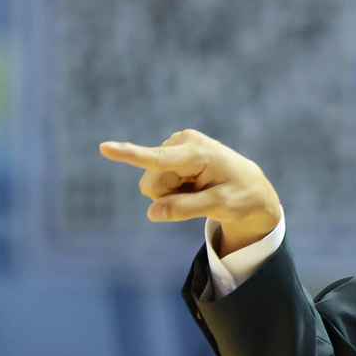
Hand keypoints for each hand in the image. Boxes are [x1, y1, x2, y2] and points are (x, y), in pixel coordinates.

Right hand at [99, 129, 281, 255]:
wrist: (250, 185)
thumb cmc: (241, 196)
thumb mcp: (221, 207)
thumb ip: (186, 209)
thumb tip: (152, 213)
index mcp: (198, 153)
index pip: (158, 158)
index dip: (130, 154)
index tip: (104, 147)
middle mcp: (182, 142)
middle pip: (151, 184)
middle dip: (169, 197)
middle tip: (199, 194)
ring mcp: (175, 144)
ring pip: (151, 185)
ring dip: (172, 193)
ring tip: (198, 187)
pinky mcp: (170, 151)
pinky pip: (156, 181)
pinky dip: (173, 189)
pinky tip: (193, 183)